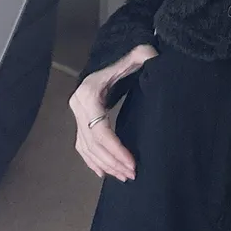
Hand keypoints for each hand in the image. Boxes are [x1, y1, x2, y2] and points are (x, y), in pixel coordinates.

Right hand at [68, 43, 157, 180]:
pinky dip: (91, 161)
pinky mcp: (80, 120)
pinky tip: (103, 173)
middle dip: (112, 162)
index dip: (116, 149)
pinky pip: (82, 146)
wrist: (110, 53)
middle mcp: (78, 106)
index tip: (132, 163)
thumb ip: (144, 56)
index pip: (100, 131)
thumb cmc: (125, 56)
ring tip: (123, 176)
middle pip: (93, 143)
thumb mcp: (136, 54)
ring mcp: (77, 114)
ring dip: (104, 165)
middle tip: (131, 175)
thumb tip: (153, 58)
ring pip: (86, 148)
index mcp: (89, 94)